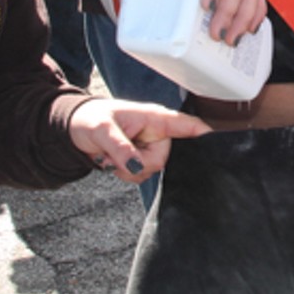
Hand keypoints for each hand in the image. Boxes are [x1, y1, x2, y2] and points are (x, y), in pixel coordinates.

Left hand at [68, 99, 210, 182]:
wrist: (74, 130)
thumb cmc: (90, 119)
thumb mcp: (103, 130)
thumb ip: (121, 148)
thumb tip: (136, 166)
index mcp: (156, 118)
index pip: (188, 125)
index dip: (205, 135)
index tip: (219, 145)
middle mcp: (157, 133)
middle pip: (165, 159)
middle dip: (138, 163)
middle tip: (117, 153)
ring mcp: (150, 147)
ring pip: (151, 170)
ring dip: (128, 169)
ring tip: (112, 154)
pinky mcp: (141, 159)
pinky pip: (141, 175)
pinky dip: (125, 173)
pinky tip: (114, 161)